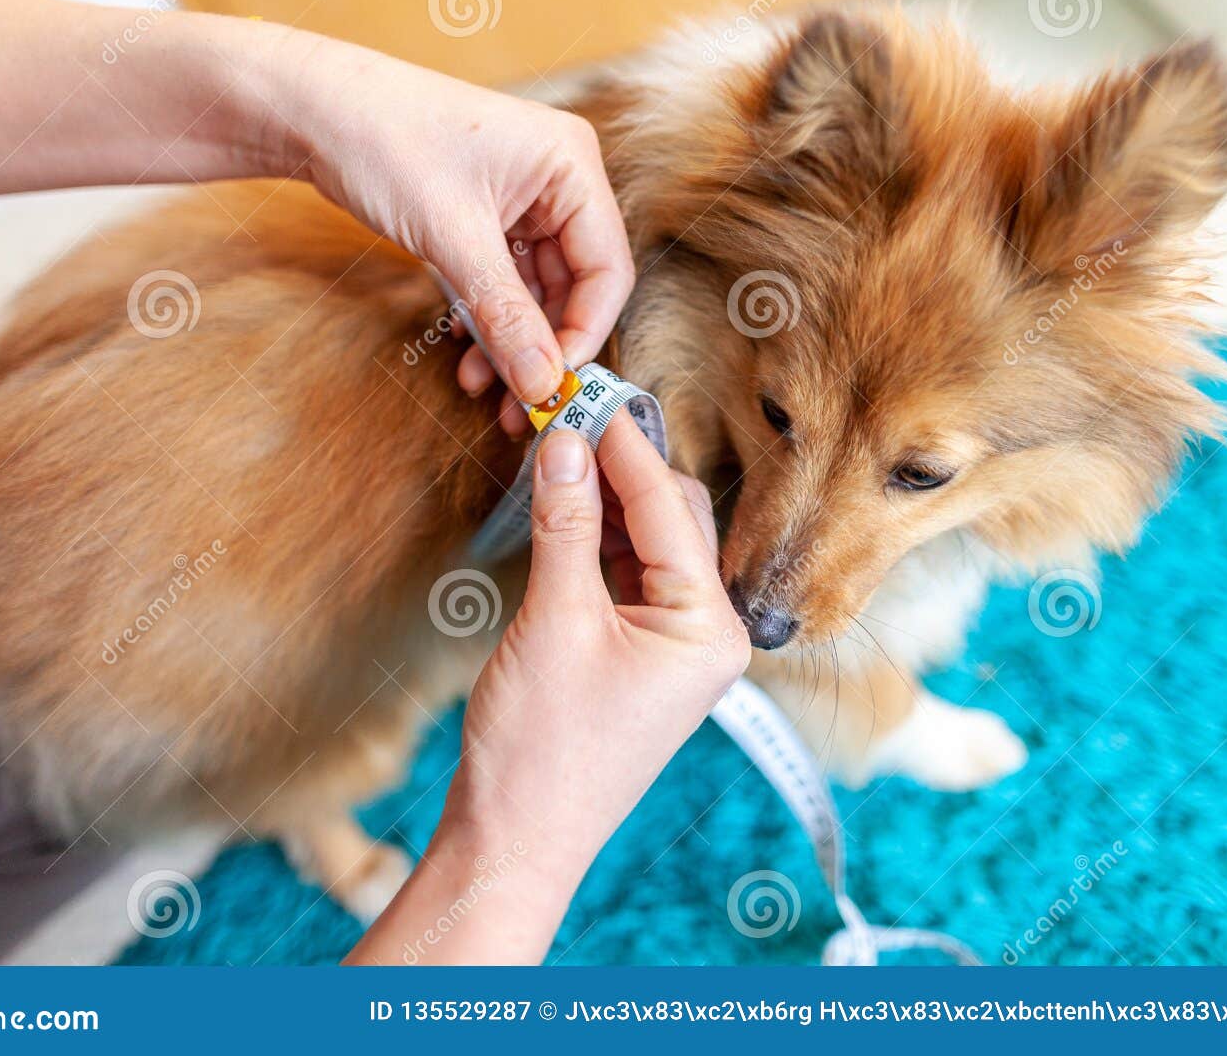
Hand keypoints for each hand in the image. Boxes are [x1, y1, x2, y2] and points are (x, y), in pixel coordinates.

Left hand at [283, 39, 633, 416]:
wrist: (313, 109)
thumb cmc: (384, 141)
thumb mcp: (451, 238)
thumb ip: (503, 315)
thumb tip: (542, 384)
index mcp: (571, 164)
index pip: (606, 268)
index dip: (584, 333)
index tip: (552, 386)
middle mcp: (559, 179)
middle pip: (575, 286)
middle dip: (543, 347)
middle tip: (518, 407)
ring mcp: (524, 197)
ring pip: (536, 291)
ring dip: (510, 341)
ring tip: (480, 387)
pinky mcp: (489, 214)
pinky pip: (504, 280)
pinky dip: (486, 318)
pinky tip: (464, 352)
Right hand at [444, 415, 748, 888]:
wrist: (516, 837)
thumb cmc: (542, 749)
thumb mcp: (553, 620)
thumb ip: (565, 523)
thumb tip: (564, 441)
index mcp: (710, 627)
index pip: (669, 507)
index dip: (623, 443)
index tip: (587, 389)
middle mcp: (708, 633)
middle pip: (671, 517)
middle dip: (620, 464)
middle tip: (568, 410)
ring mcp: (675, 645)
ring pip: (647, 542)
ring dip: (604, 497)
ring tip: (558, 447)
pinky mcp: (640, 654)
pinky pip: (627, 575)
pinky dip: (595, 538)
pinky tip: (562, 503)